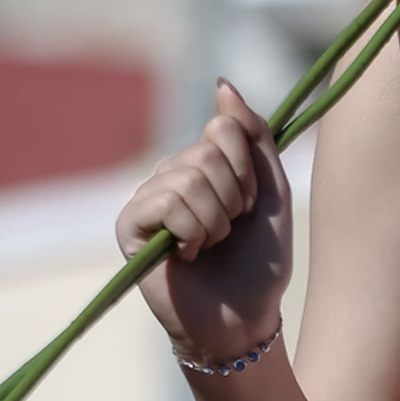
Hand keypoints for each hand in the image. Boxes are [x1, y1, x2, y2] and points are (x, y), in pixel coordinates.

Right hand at [122, 81, 294, 364]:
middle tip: (229, 232)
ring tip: (208, 246)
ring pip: (187, 177)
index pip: (223, 128)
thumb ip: (252, 136)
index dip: (247, 169)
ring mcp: (147, 199)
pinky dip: (191, 231)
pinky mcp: (128, 226)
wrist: (245, 316)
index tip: (251, 205)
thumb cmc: (260, 259)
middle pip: (207, 152)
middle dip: (233, 198)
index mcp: (204, 163)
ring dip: (215, 220)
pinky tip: (186, 255)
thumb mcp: (271, 190)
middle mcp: (171, 174)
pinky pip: (164, 202)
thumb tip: (222, 85)